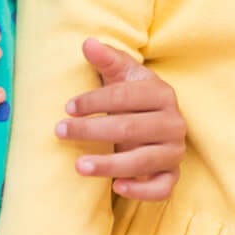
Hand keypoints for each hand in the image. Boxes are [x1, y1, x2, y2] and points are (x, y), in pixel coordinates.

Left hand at [57, 39, 185, 199]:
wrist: (155, 126)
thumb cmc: (133, 99)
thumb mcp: (121, 78)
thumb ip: (107, 60)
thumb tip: (88, 43)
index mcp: (162, 93)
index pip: (126, 96)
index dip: (95, 100)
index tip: (68, 107)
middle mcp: (174, 122)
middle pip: (131, 128)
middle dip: (92, 130)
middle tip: (60, 131)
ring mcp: (174, 151)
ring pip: (143, 160)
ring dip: (109, 164)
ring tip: (78, 165)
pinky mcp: (172, 175)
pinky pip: (162, 189)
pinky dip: (141, 190)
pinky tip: (116, 187)